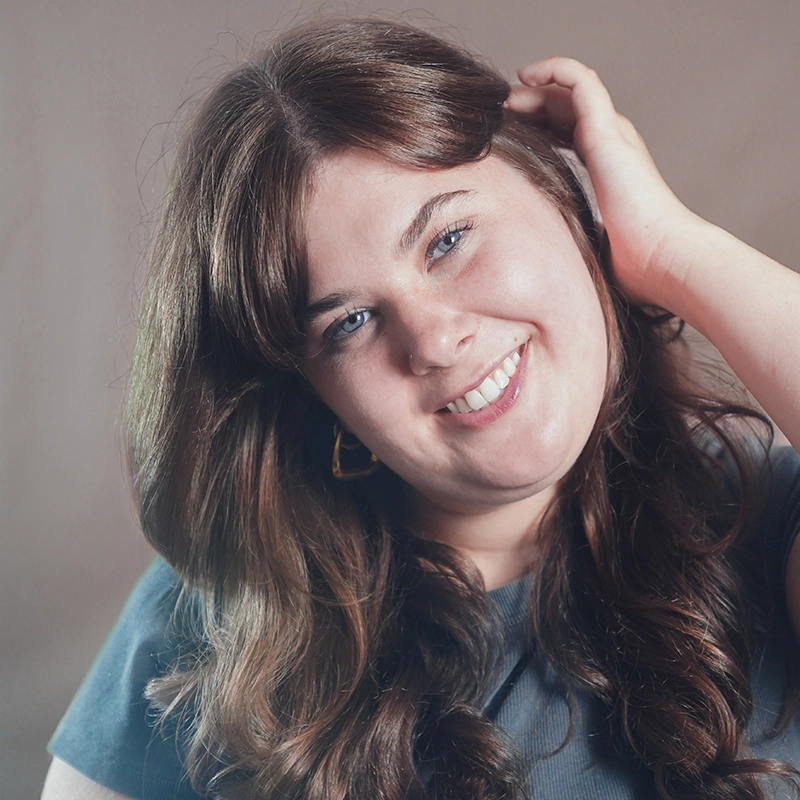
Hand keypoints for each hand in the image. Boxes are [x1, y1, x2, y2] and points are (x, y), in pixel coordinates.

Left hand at [507, 58, 697, 308]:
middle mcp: (612, 145)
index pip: (570, 135)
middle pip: (566, 110)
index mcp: (608, 169)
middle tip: (498, 115)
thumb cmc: (630, 267)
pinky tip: (525, 77)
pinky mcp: (607, 130)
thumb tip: (540, 262)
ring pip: (570, 90)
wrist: (660, 259)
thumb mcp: (584, 243)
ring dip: (536, 88)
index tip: (508, 137)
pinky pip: (579, 81)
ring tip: (505, 96)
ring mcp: (612, 134)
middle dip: (531, 107)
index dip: (539, 129)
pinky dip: (553, 70)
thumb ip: (565, 238)